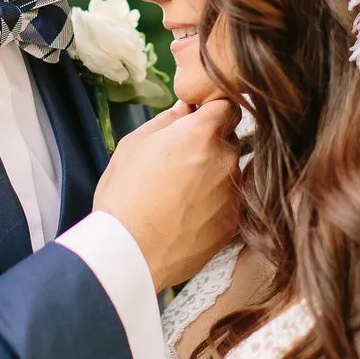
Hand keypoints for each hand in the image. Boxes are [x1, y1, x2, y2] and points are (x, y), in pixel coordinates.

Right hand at [93, 99, 240, 291]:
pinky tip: (190, 212)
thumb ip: (167, 120)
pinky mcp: (235, 221)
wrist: (130, 254)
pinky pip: (231, 199)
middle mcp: (226, 158)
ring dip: (214, 173)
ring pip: (230, 170)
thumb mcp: (134, 145)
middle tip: (181, 160)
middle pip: (230, 138)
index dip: (213, 109)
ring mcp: (234, 192)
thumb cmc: (124, 196)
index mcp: (201, 133)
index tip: (199, 119)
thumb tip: (187, 109)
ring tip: (182, 191)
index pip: (228, 104)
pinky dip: (215, 201)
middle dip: (211, 142)